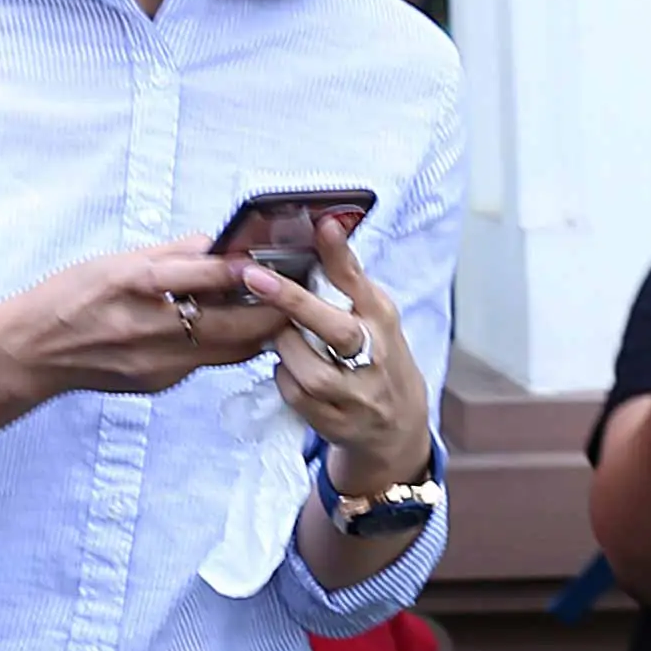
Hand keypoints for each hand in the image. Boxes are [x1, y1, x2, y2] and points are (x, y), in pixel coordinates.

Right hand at [0, 245, 287, 405]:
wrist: (33, 352)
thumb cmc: (68, 297)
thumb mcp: (114, 260)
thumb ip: (171, 254)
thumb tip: (218, 244)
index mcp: (137, 284)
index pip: (213, 275)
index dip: (251, 268)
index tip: (275, 259)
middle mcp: (152, 327)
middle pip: (240, 323)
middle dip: (274, 306)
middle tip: (293, 289)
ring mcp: (159, 363)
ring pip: (234, 349)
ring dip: (257, 329)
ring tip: (270, 308)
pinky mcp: (161, 383)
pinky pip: (208, 362)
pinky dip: (225, 344)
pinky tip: (228, 328)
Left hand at [242, 223, 431, 500]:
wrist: (398, 427)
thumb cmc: (377, 356)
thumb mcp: (372, 314)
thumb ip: (347, 277)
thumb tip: (322, 226)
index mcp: (382, 319)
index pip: (361, 282)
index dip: (339, 254)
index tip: (321, 224)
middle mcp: (376, 355)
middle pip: (335, 328)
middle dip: (292, 300)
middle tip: (253, 276)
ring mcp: (357, 394)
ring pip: (307, 366)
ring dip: (284, 348)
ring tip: (281, 337)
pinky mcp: (336, 422)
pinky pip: (295, 394)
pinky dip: (284, 377)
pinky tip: (290, 368)